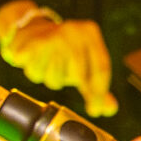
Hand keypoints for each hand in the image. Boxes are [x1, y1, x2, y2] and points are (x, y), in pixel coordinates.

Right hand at [0, 0, 113, 116]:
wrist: (30, 28)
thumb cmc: (62, 51)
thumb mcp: (83, 64)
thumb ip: (96, 87)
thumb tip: (110, 109)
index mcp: (90, 32)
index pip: (101, 67)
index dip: (99, 92)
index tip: (96, 111)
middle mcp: (73, 30)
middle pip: (78, 75)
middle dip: (71, 83)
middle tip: (65, 83)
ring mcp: (53, 36)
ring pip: (54, 78)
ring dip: (50, 78)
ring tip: (48, 65)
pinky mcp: (33, 44)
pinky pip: (36, 74)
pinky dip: (35, 72)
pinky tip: (36, 64)